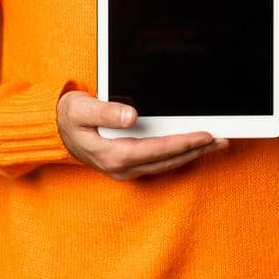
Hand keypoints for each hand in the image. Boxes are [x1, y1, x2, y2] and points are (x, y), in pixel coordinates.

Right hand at [56, 91, 227, 180]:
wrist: (55, 130)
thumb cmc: (68, 117)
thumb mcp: (81, 109)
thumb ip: (106, 112)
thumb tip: (131, 116)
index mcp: (114, 154)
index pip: (158, 149)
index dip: (184, 142)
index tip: (205, 135)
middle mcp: (122, 167)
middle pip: (168, 159)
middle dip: (196, 150)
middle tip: (223, 140)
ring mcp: (125, 169)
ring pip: (166, 163)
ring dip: (191, 153)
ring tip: (215, 143)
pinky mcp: (127, 165)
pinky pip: (159, 162)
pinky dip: (178, 154)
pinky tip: (192, 147)